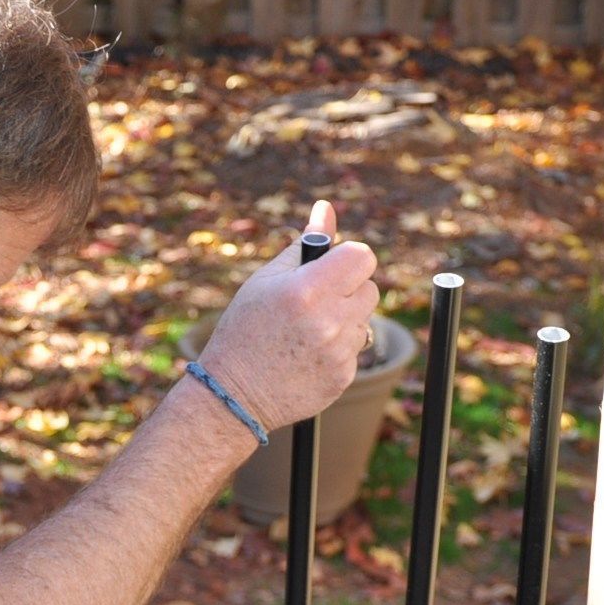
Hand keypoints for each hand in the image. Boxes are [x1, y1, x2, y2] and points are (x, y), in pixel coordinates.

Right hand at [197, 200, 380, 432]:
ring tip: (306, 333)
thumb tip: (326, 209)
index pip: (363, 257)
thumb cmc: (244, 330)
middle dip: (348, 290)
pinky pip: (356, 350)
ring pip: (364, 320)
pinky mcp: (343, 377)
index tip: (334, 268)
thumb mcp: (267, 280)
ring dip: (344, 320)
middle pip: (370, 288)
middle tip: (315, 302)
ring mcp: (339, 352)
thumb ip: (305, 244)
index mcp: (308, 290)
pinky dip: (338, 349)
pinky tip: (307, 355)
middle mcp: (329, 321)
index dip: (350, 259)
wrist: (233, 395)